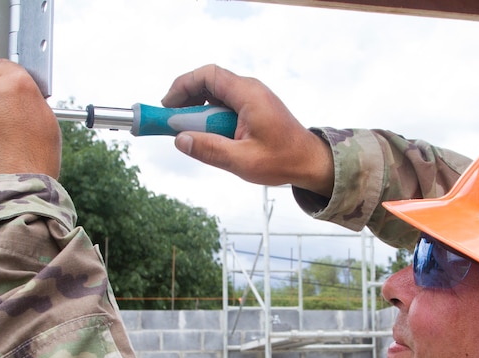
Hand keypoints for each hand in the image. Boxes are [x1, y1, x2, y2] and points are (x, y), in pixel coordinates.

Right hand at [161, 64, 333, 196]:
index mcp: (248, 94)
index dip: (183, 86)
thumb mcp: (242, 160)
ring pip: (216, 94)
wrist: (310, 162)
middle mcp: (250, 89)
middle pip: (209, 82)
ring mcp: (253, 97)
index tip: (167, 106)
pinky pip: (226, 104)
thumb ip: (209, 149)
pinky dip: (212, 116)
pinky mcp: (254, 108)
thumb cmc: (283, 160)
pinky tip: (208, 134)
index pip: (208, 75)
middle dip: (186, 99)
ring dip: (199, 110)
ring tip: (189, 132)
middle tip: (173, 122)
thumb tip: (180, 140)